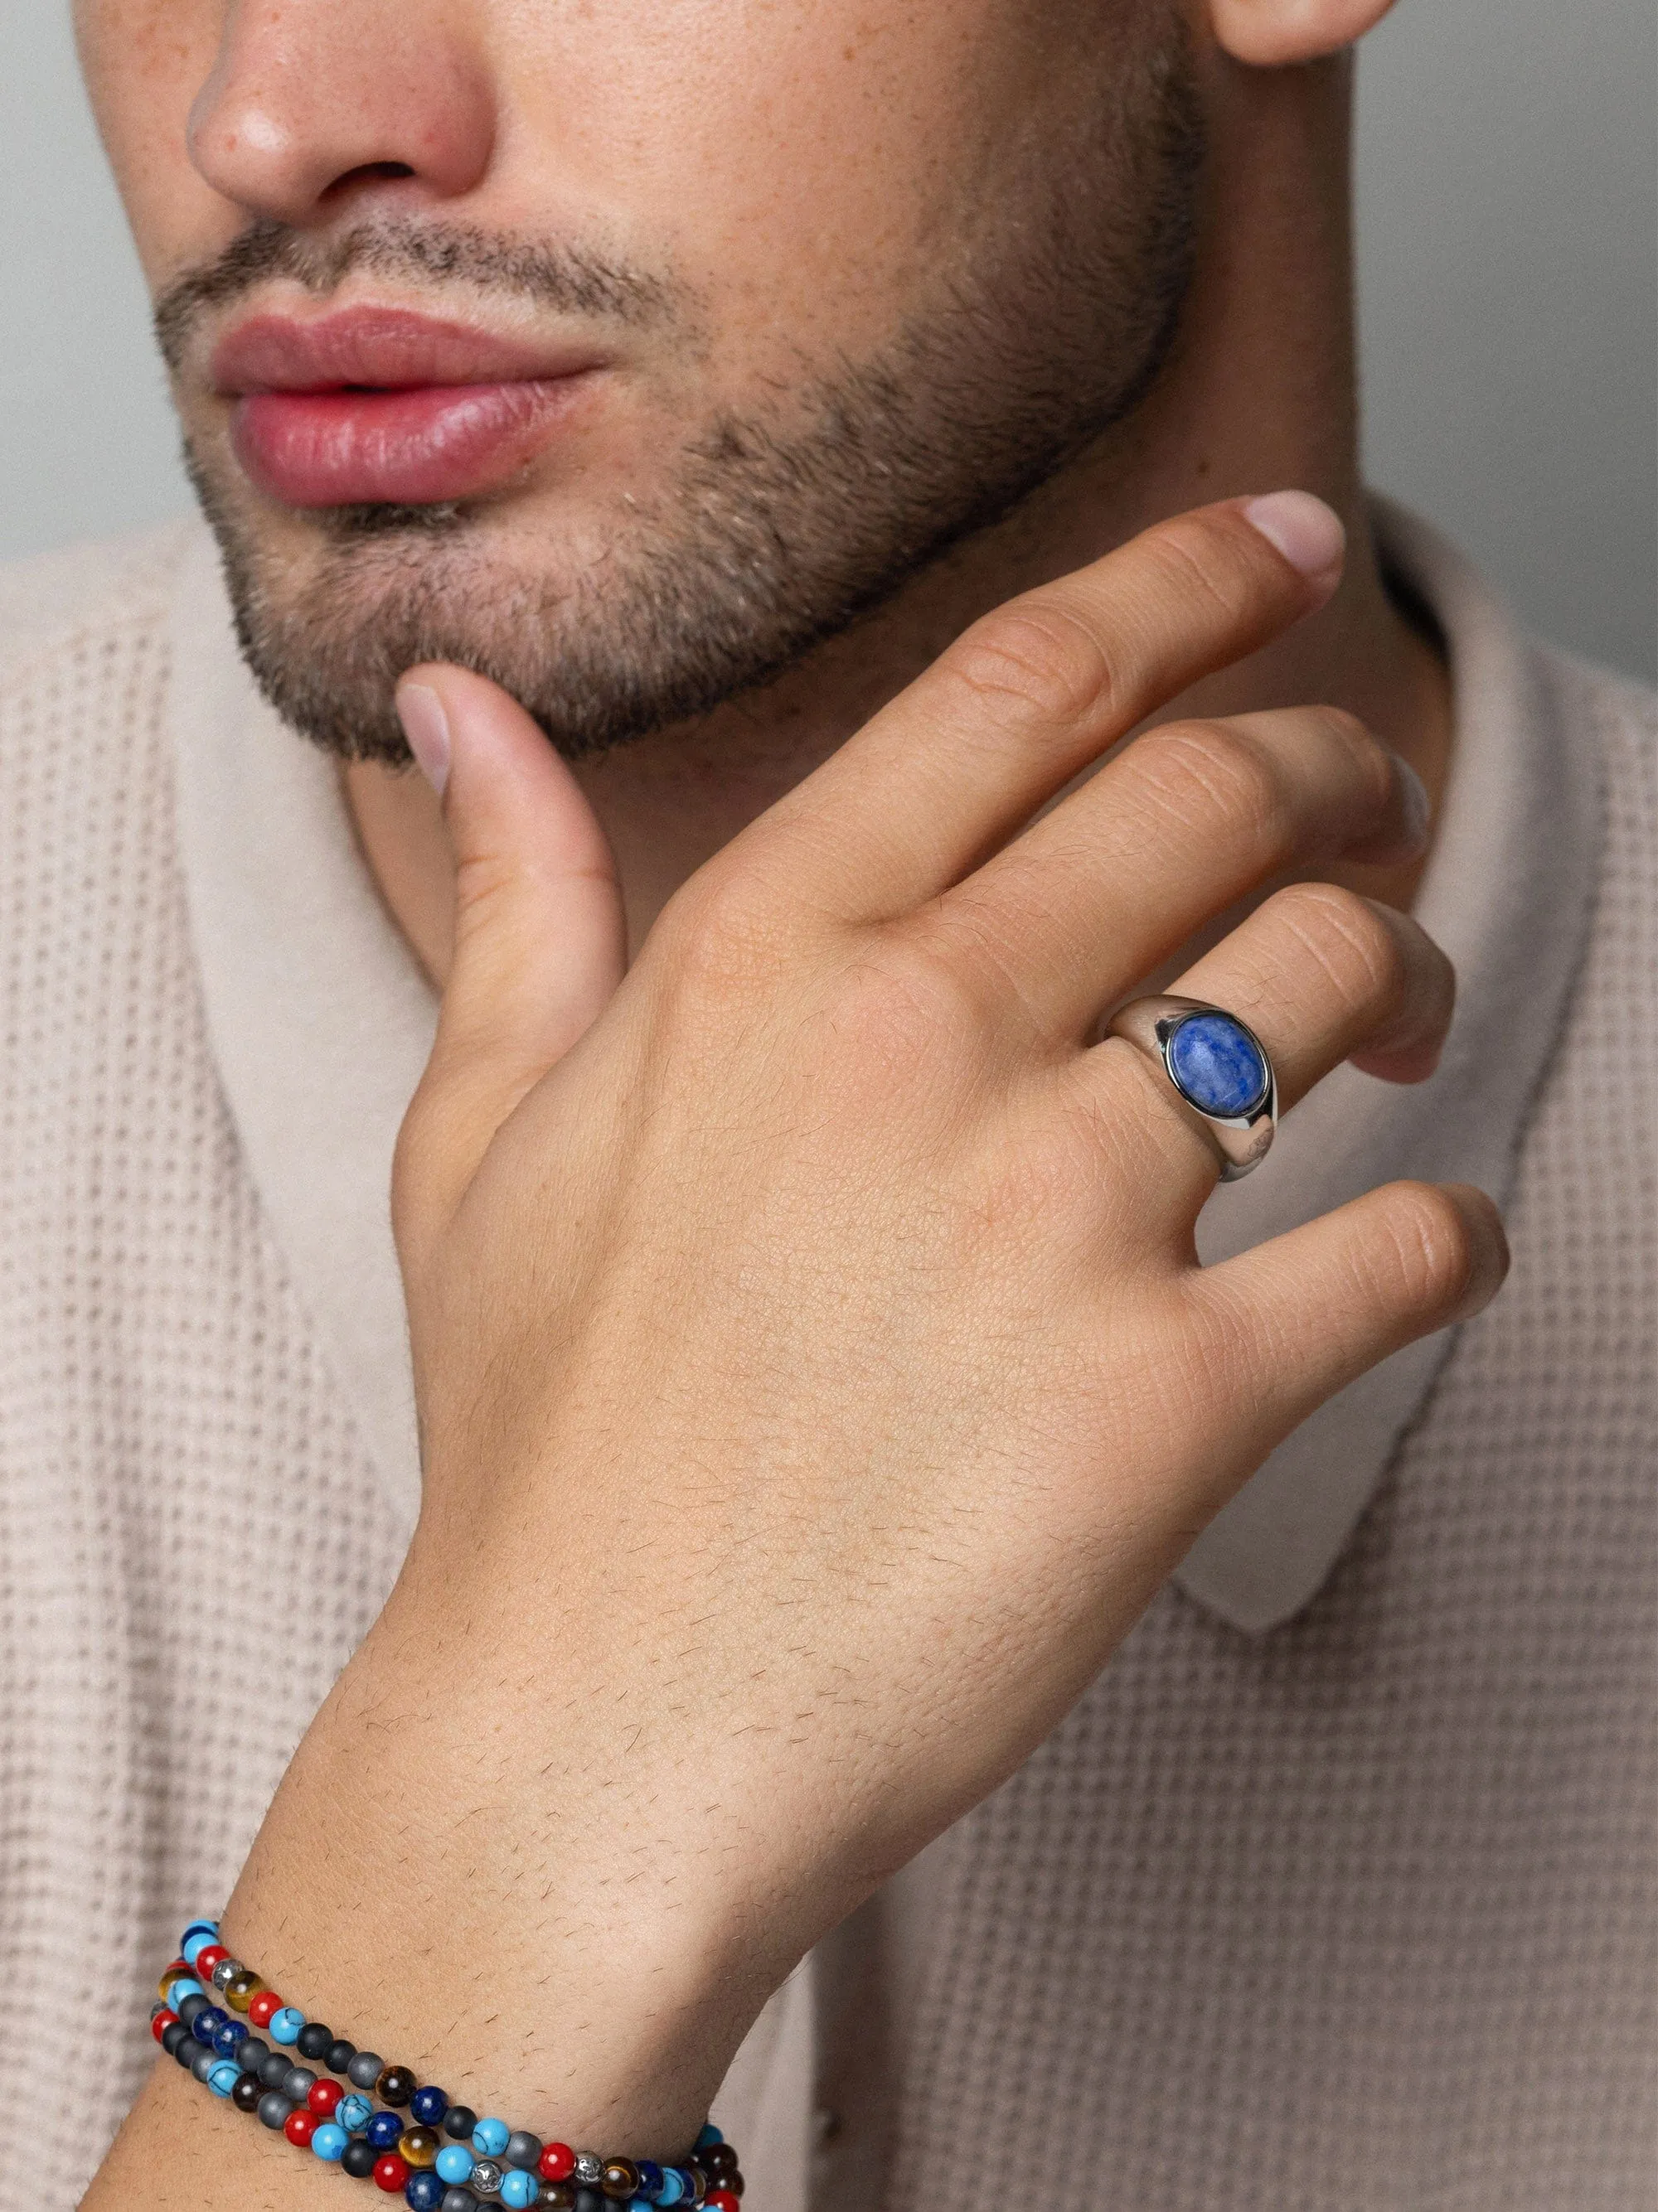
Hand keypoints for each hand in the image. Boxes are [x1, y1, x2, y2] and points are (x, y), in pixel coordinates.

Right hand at [218, 496, 1503, 2164]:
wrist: (595, 1734)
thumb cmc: (538, 1441)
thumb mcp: (476, 1137)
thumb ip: (516, 900)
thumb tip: (459, 707)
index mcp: (766, 950)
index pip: (1029, 680)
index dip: (1189, 578)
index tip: (1287, 538)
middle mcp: (923, 1037)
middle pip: (1218, 793)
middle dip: (1331, 761)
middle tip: (1359, 800)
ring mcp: (1059, 1212)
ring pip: (1335, 983)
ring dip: (1402, 967)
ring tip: (1393, 1013)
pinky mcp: (1176, 1397)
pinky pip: (1407, 1246)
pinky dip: (1451, 1231)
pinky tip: (1421, 1244)